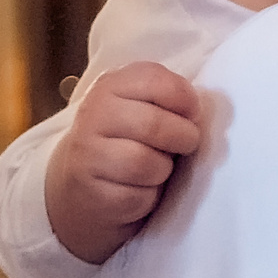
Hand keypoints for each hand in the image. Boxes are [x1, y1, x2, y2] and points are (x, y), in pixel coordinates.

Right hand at [43, 61, 202, 263]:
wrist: (79, 187)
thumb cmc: (126, 142)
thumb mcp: (141, 108)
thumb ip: (166, 98)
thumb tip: (198, 112)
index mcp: (111, 86)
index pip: (154, 79)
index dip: (184, 98)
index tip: (192, 114)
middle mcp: (93, 115)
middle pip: (153, 124)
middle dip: (182, 137)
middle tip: (186, 144)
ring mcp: (87, 155)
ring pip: (145, 163)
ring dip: (163, 170)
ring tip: (159, 169)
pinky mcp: (89, 193)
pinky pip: (136, 197)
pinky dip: (148, 198)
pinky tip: (139, 191)